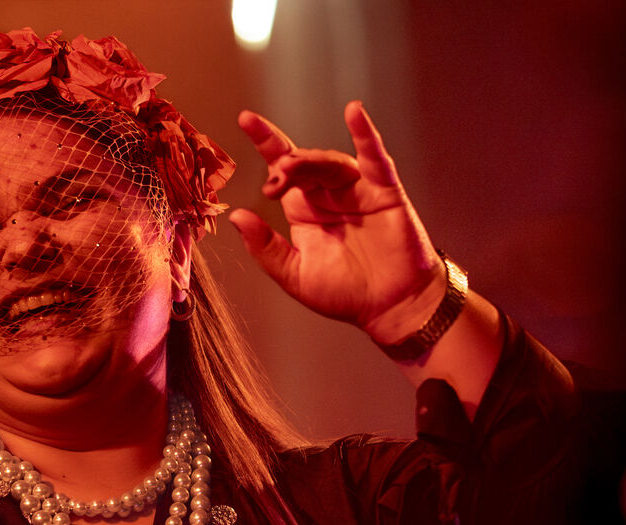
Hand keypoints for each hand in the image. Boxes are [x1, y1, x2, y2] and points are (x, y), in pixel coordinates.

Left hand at [229, 102, 445, 344]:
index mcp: (304, 210)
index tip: (246, 120)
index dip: (266, 143)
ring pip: (331, 163)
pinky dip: (366, 135)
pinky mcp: (385, 192)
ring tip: (292, 167)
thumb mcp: (294, 274)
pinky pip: (375, 159)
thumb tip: (236, 216)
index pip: (282, 168)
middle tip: (277, 176)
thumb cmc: (346, 294)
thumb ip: (265, 247)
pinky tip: (354, 113)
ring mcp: (357, 191)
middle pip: (304, 164)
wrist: (389, 309)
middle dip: (287, 165)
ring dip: (312, 160)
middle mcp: (329, 195)